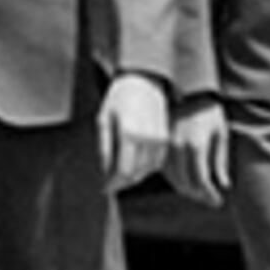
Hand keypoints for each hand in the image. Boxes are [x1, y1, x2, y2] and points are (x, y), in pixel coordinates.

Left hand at [98, 73, 170, 192]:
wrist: (143, 82)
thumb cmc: (118, 98)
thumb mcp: (103, 119)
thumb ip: (104, 147)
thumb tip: (104, 172)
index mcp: (129, 133)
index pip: (123, 171)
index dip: (113, 183)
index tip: (103, 188)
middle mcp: (147, 139)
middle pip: (136, 173)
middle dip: (121, 182)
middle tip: (108, 184)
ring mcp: (160, 140)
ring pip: (147, 171)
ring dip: (133, 177)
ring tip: (118, 176)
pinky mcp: (166, 139)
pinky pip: (156, 163)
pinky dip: (145, 169)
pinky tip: (134, 166)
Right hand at [168, 102, 229, 206]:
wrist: (188, 91)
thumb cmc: (210, 113)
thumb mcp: (221, 134)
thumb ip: (221, 161)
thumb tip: (224, 185)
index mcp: (195, 145)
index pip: (201, 180)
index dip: (210, 194)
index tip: (218, 201)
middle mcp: (177, 146)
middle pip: (185, 182)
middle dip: (200, 196)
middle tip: (211, 201)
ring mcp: (165, 145)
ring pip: (173, 177)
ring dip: (187, 190)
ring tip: (200, 194)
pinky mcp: (159, 143)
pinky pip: (164, 168)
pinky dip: (175, 179)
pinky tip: (186, 182)